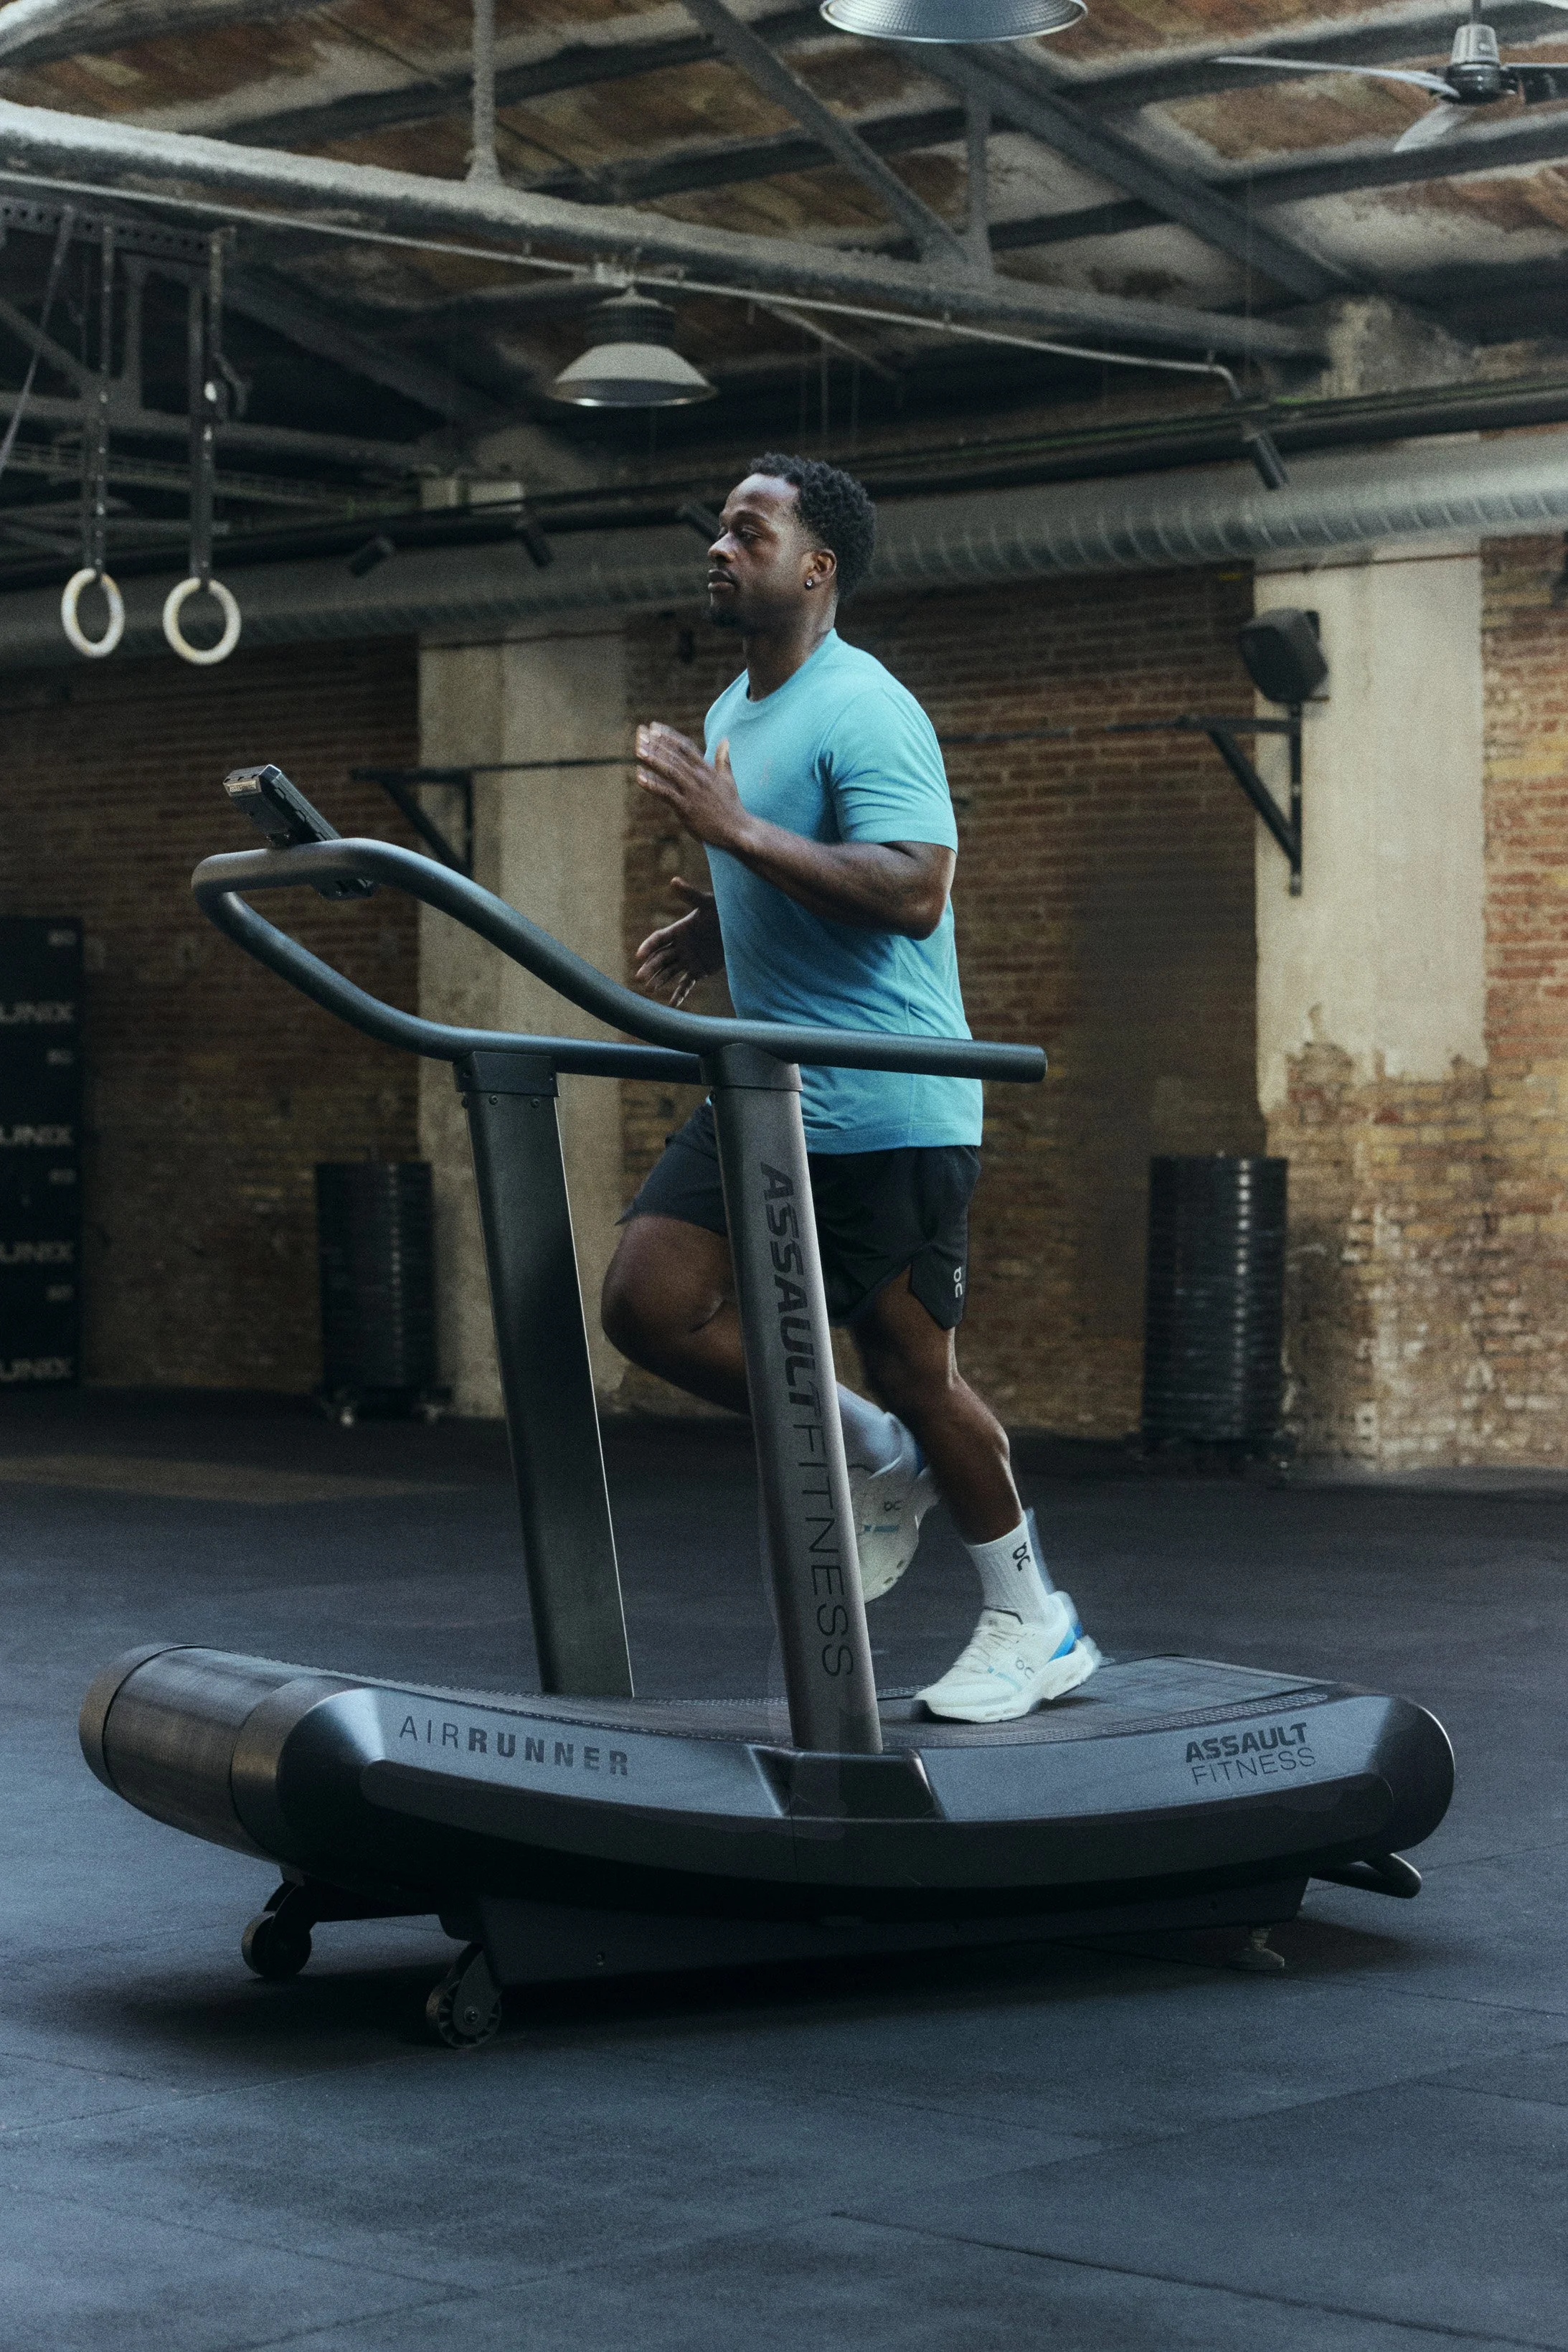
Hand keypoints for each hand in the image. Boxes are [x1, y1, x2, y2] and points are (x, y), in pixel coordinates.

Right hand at [634, 877, 723, 1006]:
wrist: (741, 927)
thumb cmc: (723, 911)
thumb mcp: (707, 903)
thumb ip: (690, 895)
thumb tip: (674, 881)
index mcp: (678, 930)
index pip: (657, 939)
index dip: (647, 947)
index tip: (638, 956)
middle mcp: (680, 946)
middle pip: (660, 958)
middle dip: (649, 968)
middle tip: (640, 979)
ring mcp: (688, 959)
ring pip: (669, 972)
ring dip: (659, 980)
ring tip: (650, 990)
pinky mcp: (699, 970)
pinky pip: (686, 984)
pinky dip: (679, 995)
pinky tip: (671, 1005)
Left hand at [635, 725, 749, 852]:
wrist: (736, 829)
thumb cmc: (731, 805)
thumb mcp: (728, 779)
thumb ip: (723, 759)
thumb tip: (725, 740)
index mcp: (707, 769)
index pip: (685, 747)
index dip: (668, 736)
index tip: (654, 727)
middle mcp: (699, 777)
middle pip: (675, 756)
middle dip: (656, 744)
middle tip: (640, 733)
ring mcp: (693, 792)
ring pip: (670, 771)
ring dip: (653, 759)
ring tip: (638, 749)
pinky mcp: (687, 808)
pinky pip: (666, 793)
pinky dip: (652, 784)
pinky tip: (639, 777)